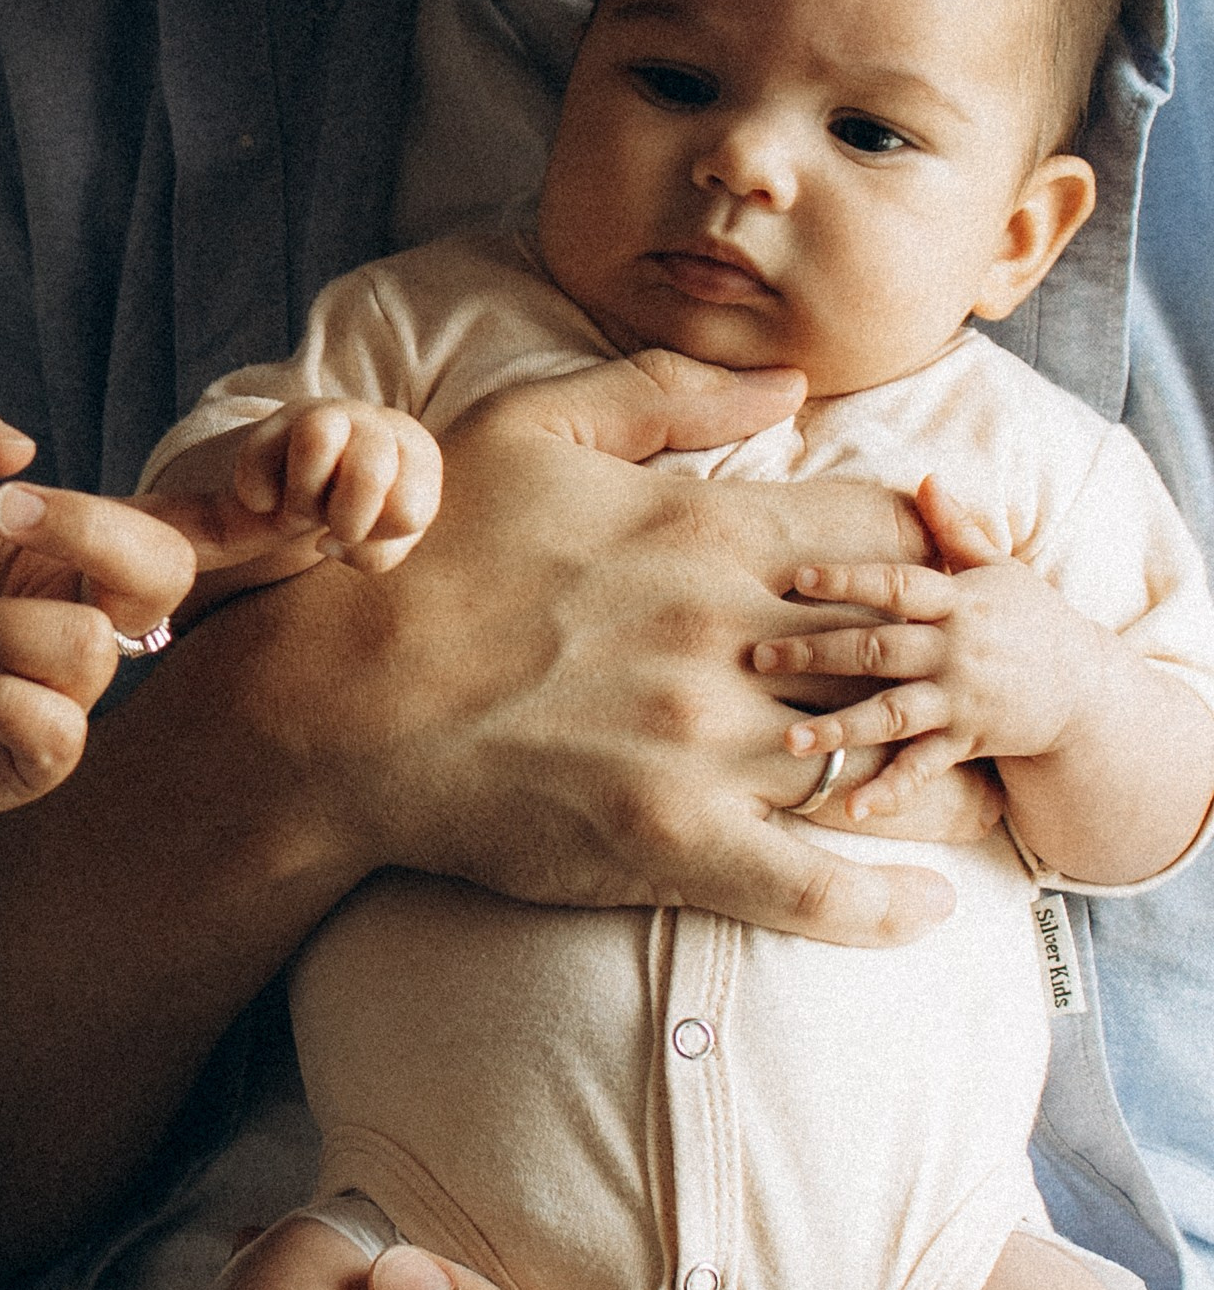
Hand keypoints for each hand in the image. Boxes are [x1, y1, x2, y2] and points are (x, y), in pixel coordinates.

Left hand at [0, 380, 193, 905]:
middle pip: (164, 571)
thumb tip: (18, 443)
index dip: (185, 508)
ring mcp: (46, 693)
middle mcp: (61, 614)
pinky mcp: (17, 766)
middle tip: (2, 516)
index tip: (43, 497)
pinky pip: (60, 733)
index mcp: (48, 544)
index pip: (156, 519)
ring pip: (93, 648)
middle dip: (95, 535)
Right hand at [192, 348, 977, 944]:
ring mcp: (701, 744)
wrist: (328, 704)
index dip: (936, 551)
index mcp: (705, 529)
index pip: (892, 530)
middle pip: (908, 643)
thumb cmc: (420, 557)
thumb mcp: (529, 427)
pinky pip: (816, 887)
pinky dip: (885, 906)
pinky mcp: (670, 840)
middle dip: (947, 662)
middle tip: (961, 684)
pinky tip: (924, 908)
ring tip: (953, 782)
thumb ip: (667, 394)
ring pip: (875, 757)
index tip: (934, 577)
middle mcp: (725, 635)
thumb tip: (791, 382)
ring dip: (923, 772)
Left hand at [755, 476, 1101, 824]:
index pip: (897, 584)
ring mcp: (962, 698)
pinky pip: (925, 769)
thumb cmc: (1032, 621)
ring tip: (789, 740)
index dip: (849, 579)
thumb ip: (957, 529)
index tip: (796, 578)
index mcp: (958, 601)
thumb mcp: (1001, 570)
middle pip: (879, 648)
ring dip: (840, 728)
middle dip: (817, 653)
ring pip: (894, 713)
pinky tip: (852, 807)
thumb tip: (926, 478)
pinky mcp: (970, 741)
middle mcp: (956, 649)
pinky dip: (891, 790)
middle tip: (757, 657)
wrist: (1087, 688)